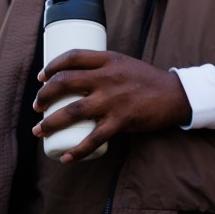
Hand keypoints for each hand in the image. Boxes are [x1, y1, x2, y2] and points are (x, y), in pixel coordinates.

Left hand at [32, 50, 190, 161]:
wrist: (176, 95)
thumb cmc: (149, 81)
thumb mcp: (125, 65)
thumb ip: (104, 69)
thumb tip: (77, 80)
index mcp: (109, 60)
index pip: (73, 57)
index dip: (52, 66)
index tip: (42, 78)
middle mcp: (108, 78)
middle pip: (65, 82)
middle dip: (44, 96)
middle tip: (37, 106)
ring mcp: (114, 100)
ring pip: (73, 111)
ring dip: (50, 123)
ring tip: (39, 131)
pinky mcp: (122, 120)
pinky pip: (94, 138)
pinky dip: (78, 149)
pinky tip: (67, 157)